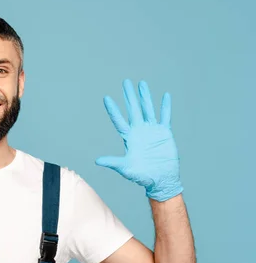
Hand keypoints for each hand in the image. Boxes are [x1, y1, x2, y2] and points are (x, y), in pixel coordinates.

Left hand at [95, 79, 182, 201]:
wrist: (160, 180)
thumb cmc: (141, 176)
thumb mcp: (125, 168)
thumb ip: (113, 162)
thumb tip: (97, 161)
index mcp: (129, 137)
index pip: (119, 120)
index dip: (113, 109)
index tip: (106, 97)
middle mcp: (140, 131)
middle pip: (133, 109)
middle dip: (129, 96)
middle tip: (125, 82)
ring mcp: (152, 131)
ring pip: (148, 109)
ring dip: (145, 97)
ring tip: (141, 84)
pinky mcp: (164, 133)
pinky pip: (165, 117)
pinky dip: (165, 107)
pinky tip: (165, 95)